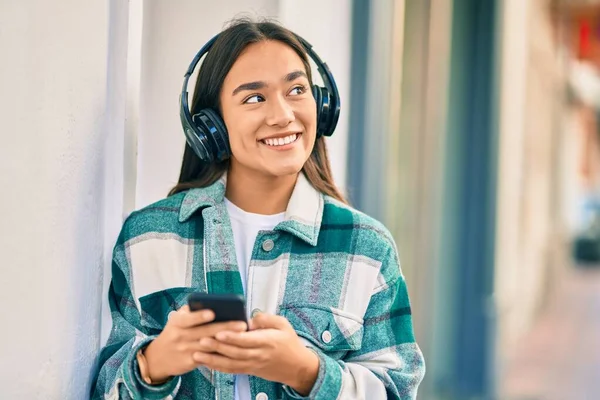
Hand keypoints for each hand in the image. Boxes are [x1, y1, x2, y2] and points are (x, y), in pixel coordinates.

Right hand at [143, 305, 247, 381]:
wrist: (158, 357)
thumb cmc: (175, 332)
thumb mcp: (177, 319)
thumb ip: (192, 312)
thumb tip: (216, 304)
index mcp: (177, 322)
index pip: (188, 319)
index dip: (199, 316)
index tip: (212, 313)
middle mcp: (181, 336)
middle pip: (205, 332)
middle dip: (225, 328)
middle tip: (242, 324)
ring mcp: (185, 351)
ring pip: (209, 346)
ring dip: (226, 341)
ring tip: (242, 336)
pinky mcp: (190, 363)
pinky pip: (208, 357)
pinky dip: (221, 353)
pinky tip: (235, 349)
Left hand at [193, 312, 319, 395]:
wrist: (297, 367)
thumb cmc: (290, 344)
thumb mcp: (283, 325)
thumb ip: (266, 319)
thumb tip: (251, 317)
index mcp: (266, 341)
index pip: (246, 340)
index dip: (231, 337)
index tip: (219, 332)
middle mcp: (258, 355)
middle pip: (234, 352)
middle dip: (216, 347)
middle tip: (201, 340)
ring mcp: (253, 364)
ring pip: (230, 364)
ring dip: (212, 360)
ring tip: (197, 354)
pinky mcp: (250, 371)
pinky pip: (232, 370)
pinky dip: (218, 367)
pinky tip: (206, 362)